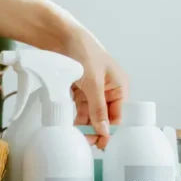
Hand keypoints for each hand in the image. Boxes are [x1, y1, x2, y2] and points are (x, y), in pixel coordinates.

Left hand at [62, 26, 127, 148]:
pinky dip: (77, 117)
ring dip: (86, 126)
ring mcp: (94, 90)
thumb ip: (98, 108)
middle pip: (105, 116)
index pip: (118, 115)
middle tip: (87, 144)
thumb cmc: (83, 52)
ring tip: (79, 139)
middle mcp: (109, 89)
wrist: (61, 36)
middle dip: (97, 130)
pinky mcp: (80, 90)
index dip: (111, 130)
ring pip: (92, 114)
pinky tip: (73, 127)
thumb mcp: (93, 83)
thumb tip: (104, 131)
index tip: (102, 144)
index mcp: (119, 86)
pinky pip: (81, 108)